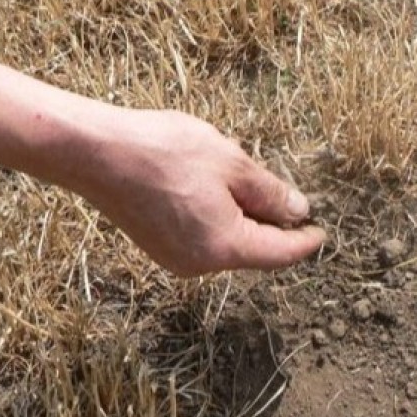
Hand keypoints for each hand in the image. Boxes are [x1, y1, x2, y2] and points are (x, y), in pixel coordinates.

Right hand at [70, 109, 326, 276]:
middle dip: (273, 226)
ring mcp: (175, 258)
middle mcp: (200, 264)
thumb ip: (270, 193)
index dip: (304, 242)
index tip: (322, 233)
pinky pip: (202, 237)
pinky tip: (214, 188)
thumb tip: (298, 211)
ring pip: (227, 243)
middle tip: (288, 197)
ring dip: (243, 218)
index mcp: (225, 247)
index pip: (279, 252)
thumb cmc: (164, 152)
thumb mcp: (232, 164)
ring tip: (244, 182)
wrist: (94, 153)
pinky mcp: (157, 245)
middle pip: (252, 250)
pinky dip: (219, 219)